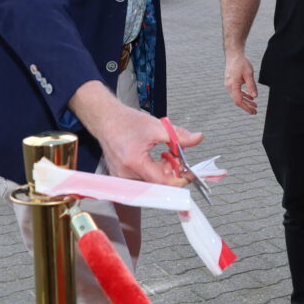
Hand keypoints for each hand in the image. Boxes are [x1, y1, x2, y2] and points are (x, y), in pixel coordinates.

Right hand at [70, 81, 202, 185]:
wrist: (106, 119)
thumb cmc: (125, 122)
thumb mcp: (157, 126)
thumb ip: (179, 136)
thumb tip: (197, 138)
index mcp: (134, 162)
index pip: (162, 182)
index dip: (179, 179)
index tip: (189, 175)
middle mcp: (125, 174)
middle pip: (157, 185)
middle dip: (172, 173)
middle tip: (178, 159)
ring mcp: (121, 177)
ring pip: (150, 184)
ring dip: (163, 172)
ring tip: (166, 156)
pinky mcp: (120, 177)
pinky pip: (142, 181)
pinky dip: (153, 172)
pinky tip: (156, 160)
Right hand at [224, 54, 258, 114]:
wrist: (233, 54)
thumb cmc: (241, 63)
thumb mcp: (249, 74)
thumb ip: (251, 85)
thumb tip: (255, 96)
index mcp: (233, 85)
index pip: (238, 100)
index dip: (246, 107)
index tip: (252, 112)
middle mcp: (229, 86)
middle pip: (237, 100)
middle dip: (246, 106)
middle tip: (255, 111)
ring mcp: (229, 84)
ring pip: (237, 96)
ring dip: (246, 101)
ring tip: (255, 105)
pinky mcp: (231, 82)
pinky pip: (237, 92)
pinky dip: (243, 95)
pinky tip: (250, 97)